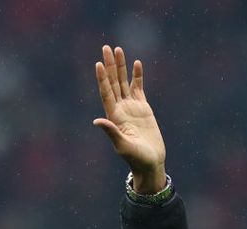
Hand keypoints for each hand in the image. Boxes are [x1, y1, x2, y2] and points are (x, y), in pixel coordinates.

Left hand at [93, 44, 165, 193]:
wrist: (150, 163)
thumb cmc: (136, 158)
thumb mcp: (123, 145)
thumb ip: (111, 132)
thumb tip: (97, 121)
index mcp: (114, 117)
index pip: (106, 93)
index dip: (103, 78)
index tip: (99, 63)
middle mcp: (120, 110)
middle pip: (114, 83)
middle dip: (111, 65)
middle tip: (107, 47)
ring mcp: (132, 108)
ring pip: (125, 83)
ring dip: (122, 67)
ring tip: (119, 49)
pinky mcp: (143, 109)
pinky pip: (139, 88)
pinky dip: (137, 76)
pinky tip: (136, 64)